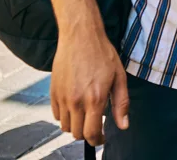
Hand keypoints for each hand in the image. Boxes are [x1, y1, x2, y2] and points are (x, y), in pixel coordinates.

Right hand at [51, 29, 128, 145]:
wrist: (80, 36)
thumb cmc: (102, 54)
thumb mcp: (119, 77)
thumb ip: (121, 103)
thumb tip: (123, 125)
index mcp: (94, 99)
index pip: (92, 133)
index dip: (97, 140)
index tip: (101, 138)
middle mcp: (76, 101)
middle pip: (77, 134)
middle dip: (87, 133)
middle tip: (95, 125)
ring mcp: (62, 97)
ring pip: (65, 126)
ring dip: (75, 125)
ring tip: (85, 114)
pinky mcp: (52, 92)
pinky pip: (56, 114)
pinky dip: (65, 115)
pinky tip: (74, 105)